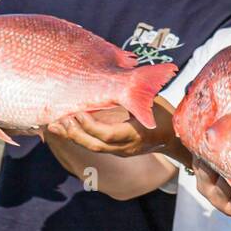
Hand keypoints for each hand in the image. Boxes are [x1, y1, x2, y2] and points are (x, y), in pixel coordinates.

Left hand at [46, 107, 167, 155]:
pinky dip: (79, 137)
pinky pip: (95, 145)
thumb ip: (134, 96)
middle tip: (59, 118)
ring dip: (72, 136)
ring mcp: (122, 151)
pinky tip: (66, 129)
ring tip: (54, 125)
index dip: (90, 124)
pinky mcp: (117, 151)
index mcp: (137, 135)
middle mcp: (127, 147)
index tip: (78, 111)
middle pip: (95, 145)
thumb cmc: (167, 116)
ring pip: (92, 147)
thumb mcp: (153, 102)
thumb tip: (117, 78)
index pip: (108, 134)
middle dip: (75, 133)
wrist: (176, 139)